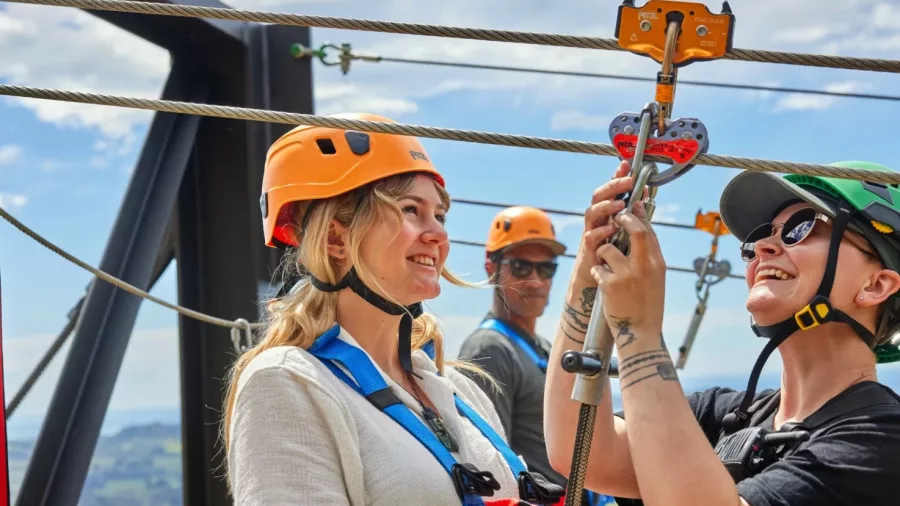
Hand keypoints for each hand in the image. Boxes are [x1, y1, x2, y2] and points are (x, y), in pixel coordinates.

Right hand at [572, 160, 648, 285]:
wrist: (599, 279)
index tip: (626, 164)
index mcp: (607, 213)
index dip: (616, 176)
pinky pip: (591, 237)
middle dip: (613, 186)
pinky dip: (601, 232)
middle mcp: (598, 220)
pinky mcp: (589, 249)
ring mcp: (591, 232)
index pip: (611, 190)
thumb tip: (645, 192)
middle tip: (627, 181)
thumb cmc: (614, 253)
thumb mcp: (626, 229)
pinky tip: (612, 228)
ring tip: (619, 204)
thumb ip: (633, 212)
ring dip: (606, 207)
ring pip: (591, 213)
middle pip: (598, 196)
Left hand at [590, 211, 665, 346]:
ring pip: (608, 248)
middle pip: (635, 230)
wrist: (641, 333)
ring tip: (605, 262)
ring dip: (602, 252)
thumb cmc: (647, 305)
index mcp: (657, 263)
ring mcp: (627, 275)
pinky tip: (603, 281)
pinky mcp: (611, 285)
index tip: (631, 205)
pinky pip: (598, 268)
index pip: (649, 231)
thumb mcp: (656, 278)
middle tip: (615, 217)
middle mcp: (644, 266)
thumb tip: (641, 233)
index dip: (639, 215)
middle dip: (623, 219)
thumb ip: (649, 257)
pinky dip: (598, 271)